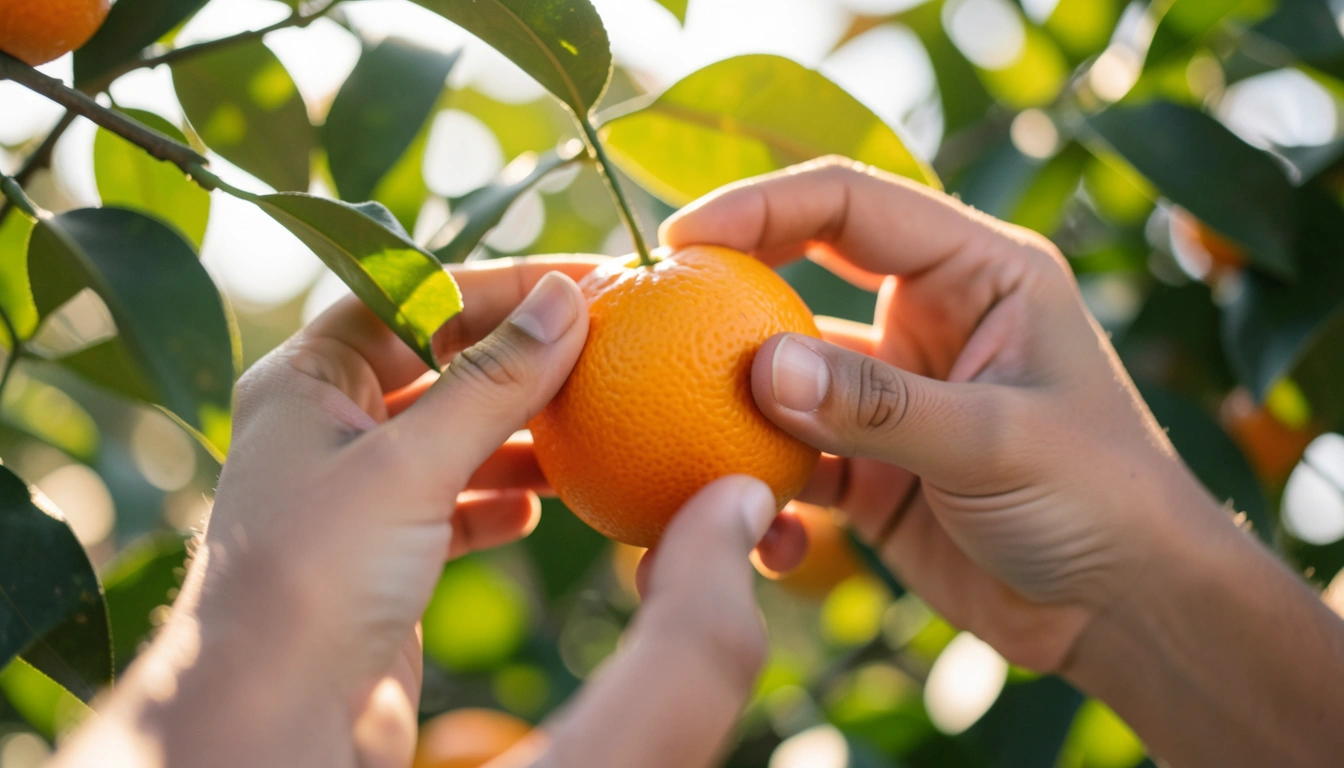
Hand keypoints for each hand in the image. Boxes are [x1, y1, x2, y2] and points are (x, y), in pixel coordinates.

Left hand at [51, 257, 799, 767]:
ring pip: (454, 438)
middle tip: (603, 349)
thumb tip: (567, 300)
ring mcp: (357, 494)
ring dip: (519, 434)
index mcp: (307, 381)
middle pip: (440, 365)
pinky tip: (539, 508)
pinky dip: (499, 501)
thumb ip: (491, 381)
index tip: (584, 283)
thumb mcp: (408, 465)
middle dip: (519, 360)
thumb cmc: (312, 578)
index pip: (413, 297)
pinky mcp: (384, 554)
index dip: (500, 285)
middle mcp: (327, 429)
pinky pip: (455, 504)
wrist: (271, 716)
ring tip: (587, 431)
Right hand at [661, 156, 1222, 671]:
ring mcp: (891, 394)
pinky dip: (761, 486)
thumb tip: (758, 366)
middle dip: (726, 287)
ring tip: (676, 431)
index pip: (852, 203)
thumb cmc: (1100, 501)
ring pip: (784, 375)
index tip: (681, 237)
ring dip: (732, 403)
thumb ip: (877, 405)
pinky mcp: (869, 466)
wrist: (1122, 611)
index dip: (762, 206)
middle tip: (647, 309)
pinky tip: (760, 534)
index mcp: (977, 272)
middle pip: (801, 272)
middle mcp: (926, 319)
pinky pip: (792, 459)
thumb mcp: (995, 441)